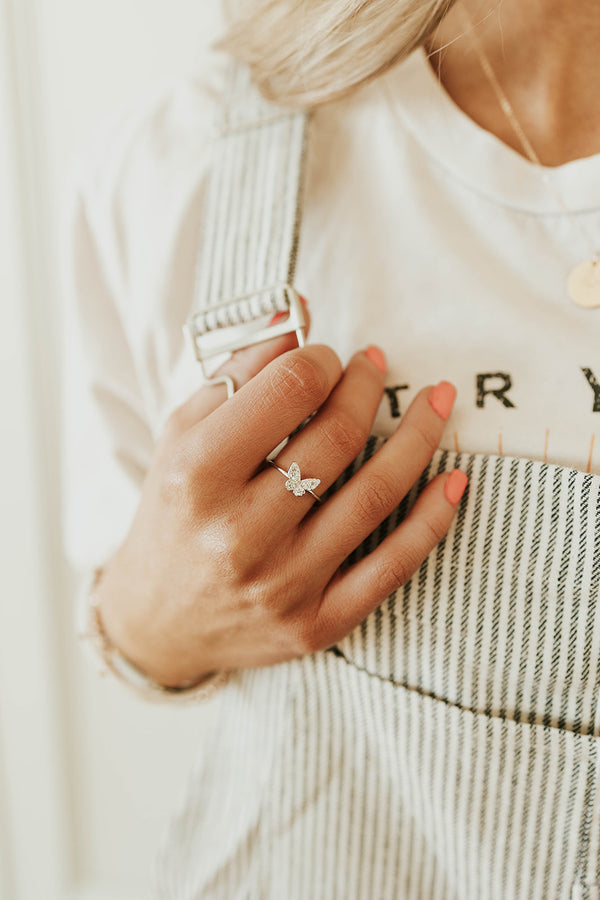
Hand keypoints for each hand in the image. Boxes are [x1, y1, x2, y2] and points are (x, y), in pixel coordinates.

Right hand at [96, 300, 466, 686]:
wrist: (159, 622)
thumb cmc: (173, 514)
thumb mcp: (181, 436)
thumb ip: (237, 372)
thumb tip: (296, 315)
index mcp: (198, 474)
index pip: (290, 391)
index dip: (323, 361)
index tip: (330, 358)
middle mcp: (239, 532)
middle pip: (337, 438)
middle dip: (369, 388)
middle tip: (378, 366)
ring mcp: (281, 583)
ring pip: (375, 496)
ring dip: (419, 438)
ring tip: (438, 401)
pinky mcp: (315, 623)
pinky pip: (391, 567)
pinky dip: (432, 520)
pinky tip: (453, 480)